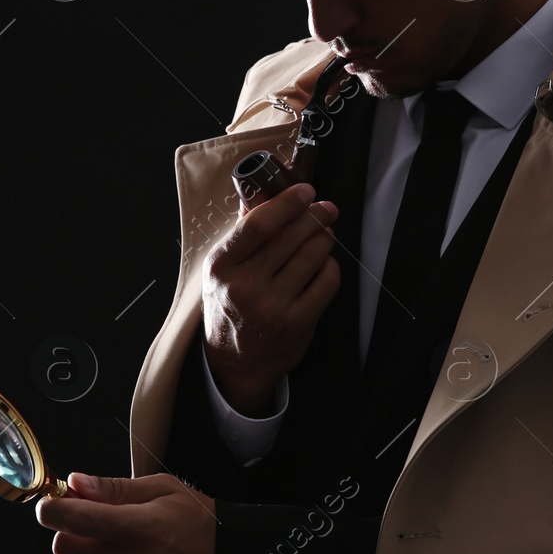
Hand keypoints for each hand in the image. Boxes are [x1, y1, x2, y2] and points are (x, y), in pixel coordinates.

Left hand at [35, 472, 216, 553]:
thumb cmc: (196, 522)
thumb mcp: (162, 489)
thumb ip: (115, 488)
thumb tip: (76, 483)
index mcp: (135, 528)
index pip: (71, 519)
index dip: (52, 507)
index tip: (53, 503)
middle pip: (63, 548)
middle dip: (69, 530)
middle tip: (89, 521)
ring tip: (112, 545)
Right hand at [202, 182, 339, 415]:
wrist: (235, 362)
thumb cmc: (229, 305)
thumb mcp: (222, 268)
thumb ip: (242, 231)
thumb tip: (261, 191)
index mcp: (222, 266)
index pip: (258, 225)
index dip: (286, 203)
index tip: (305, 190)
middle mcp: (245, 286)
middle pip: (292, 236)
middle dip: (315, 216)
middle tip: (326, 209)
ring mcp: (273, 307)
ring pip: (313, 255)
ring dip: (325, 238)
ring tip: (325, 234)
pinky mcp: (298, 322)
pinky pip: (327, 281)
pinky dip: (330, 266)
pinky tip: (324, 263)